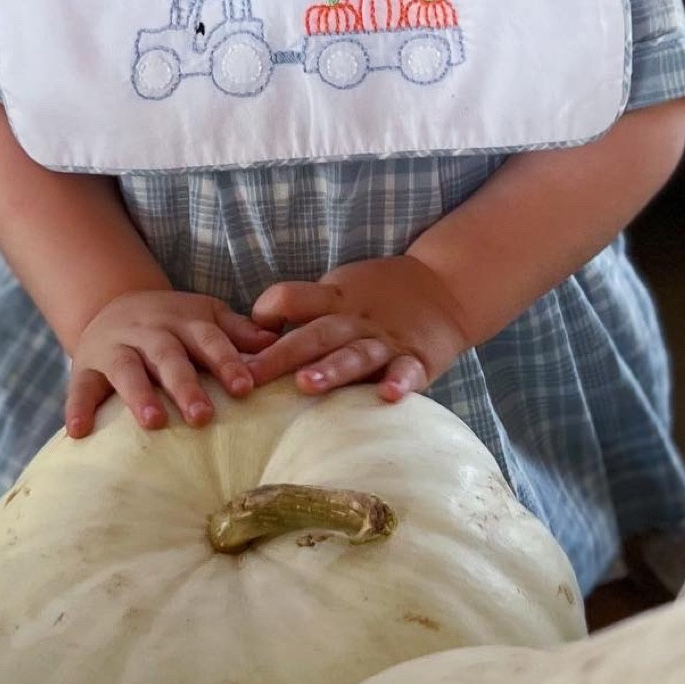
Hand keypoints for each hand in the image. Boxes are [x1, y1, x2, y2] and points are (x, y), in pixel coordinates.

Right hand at [65, 290, 279, 438]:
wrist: (115, 304)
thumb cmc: (175, 323)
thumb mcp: (207, 317)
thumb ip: (240, 333)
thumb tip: (279, 346)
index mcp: (185, 320)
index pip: (209, 339)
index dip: (226, 362)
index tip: (245, 388)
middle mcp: (150, 331)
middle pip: (168, 356)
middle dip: (185, 385)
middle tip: (203, 417)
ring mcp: (116, 346)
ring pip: (126, 368)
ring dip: (139, 394)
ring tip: (154, 422)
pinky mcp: (86, 366)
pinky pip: (79, 386)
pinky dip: (77, 408)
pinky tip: (80, 432)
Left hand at [245, 256, 471, 403]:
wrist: (445, 287)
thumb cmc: (377, 297)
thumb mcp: (339, 292)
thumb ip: (303, 310)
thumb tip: (250, 335)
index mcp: (334, 300)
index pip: (292, 298)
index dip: (267, 311)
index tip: (239, 343)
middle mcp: (356, 320)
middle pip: (315, 334)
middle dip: (281, 356)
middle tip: (251, 376)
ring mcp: (386, 340)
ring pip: (355, 355)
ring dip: (332, 369)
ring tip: (306, 384)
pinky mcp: (417, 359)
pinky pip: (407, 372)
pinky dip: (399, 383)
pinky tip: (387, 396)